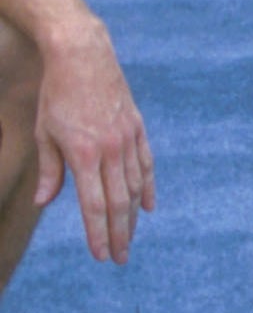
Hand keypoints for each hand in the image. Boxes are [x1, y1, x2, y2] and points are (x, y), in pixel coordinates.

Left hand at [35, 22, 154, 263]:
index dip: (98, 233)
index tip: (102, 256)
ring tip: (129, 238)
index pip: (93, 204)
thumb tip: (44, 202)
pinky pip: (145, 164)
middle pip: (118, 202)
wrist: (83, 54)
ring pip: (135, 186)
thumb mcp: (44, 132)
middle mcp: (110, 149)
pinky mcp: (136, 127)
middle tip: (120, 258)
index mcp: (83, 154)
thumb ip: (49, 170)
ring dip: (132, 216)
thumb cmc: (56, 94)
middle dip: (119, 233)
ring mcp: (127, 138)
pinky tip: (148, 207)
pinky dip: (148, 187)